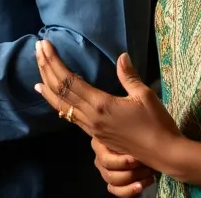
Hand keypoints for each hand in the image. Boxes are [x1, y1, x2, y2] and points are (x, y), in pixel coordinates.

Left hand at [34, 42, 180, 172]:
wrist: (163, 154)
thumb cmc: (157, 123)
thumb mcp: (144, 95)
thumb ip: (128, 75)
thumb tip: (121, 55)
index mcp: (101, 103)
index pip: (69, 80)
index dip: (54, 62)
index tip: (45, 46)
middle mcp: (91, 116)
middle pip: (60, 90)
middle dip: (46, 68)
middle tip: (37, 49)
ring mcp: (91, 127)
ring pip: (61, 105)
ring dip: (48, 86)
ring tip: (37, 73)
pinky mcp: (95, 134)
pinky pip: (70, 116)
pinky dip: (57, 104)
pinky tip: (52, 99)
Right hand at [92, 137, 156, 196]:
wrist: (143, 146)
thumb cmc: (136, 137)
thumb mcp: (133, 132)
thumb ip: (129, 135)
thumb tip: (135, 141)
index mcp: (100, 144)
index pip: (105, 159)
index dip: (122, 162)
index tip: (137, 159)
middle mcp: (100, 159)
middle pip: (109, 173)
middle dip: (131, 172)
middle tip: (146, 167)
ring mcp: (105, 172)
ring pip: (113, 182)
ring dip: (133, 180)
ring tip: (148, 174)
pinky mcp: (113, 184)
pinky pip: (116, 191)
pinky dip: (129, 191)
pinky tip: (141, 185)